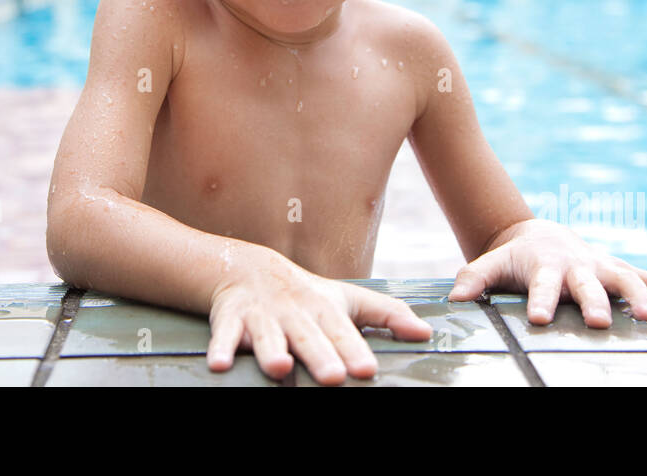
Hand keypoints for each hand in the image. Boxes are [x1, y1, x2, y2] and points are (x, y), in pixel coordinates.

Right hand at [207, 250, 433, 384]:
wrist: (249, 270)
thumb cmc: (307, 295)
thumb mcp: (348, 300)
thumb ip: (387, 315)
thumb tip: (426, 333)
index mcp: (324, 310)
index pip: (342, 332)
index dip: (354, 349)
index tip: (367, 369)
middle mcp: (294, 313)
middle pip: (308, 337)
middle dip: (319, 356)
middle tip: (334, 377)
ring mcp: (262, 316)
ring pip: (267, 335)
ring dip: (271, 350)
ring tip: (280, 368)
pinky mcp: (231, 320)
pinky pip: (223, 335)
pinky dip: (221, 348)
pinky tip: (220, 365)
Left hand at [446, 218, 646, 327]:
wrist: (538, 236)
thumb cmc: (513, 260)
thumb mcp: (489, 266)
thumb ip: (473, 279)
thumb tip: (455, 298)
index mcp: (545, 267)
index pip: (543, 286)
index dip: (543, 301)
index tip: (542, 319)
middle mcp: (578, 266)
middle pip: (587, 284)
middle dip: (595, 301)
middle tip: (599, 321)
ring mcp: (602, 267)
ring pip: (626, 279)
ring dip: (641, 296)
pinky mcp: (621, 270)